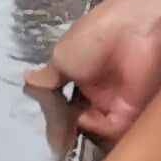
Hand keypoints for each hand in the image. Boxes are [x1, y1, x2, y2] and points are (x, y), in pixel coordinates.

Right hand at [30, 0, 160, 137]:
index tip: (39, 126)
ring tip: (68, 125)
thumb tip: (26, 82)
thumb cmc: (93, 37)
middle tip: (53, 131)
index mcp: (78, 76)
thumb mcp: (61, 57)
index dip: (53, 116)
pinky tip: (85, 119)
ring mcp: (114, 102)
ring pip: (94, 129)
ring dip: (81, 130)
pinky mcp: (131, 111)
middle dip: (65, 128)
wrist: (133, 29)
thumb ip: (48, 80)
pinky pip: (112, 130)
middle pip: (77, 120)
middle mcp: (96, 92)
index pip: (62, 104)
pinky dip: (99, 130)